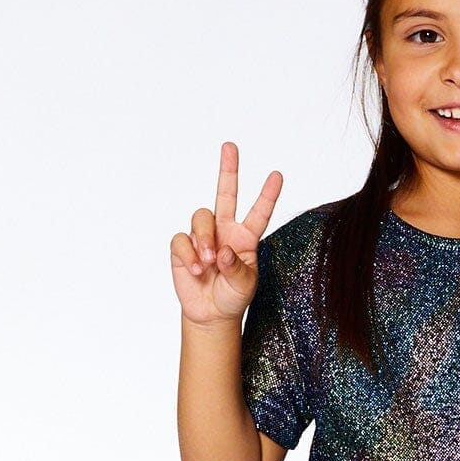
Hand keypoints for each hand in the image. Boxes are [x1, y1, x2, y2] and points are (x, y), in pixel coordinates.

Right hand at [171, 142, 283, 326]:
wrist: (210, 314)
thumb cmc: (232, 297)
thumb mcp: (244, 286)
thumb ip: (237, 268)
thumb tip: (222, 251)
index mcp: (246, 238)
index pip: (259, 213)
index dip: (268, 195)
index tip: (278, 175)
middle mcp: (224, 230)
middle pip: (225, 194)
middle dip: (228, 169)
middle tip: (230, 146)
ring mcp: (203, 236)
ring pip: (201, 217)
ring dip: (205, 239)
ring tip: (208, 263)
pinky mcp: (183, 247)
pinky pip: (182, 239)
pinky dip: (189, 254)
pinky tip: (196, 269)